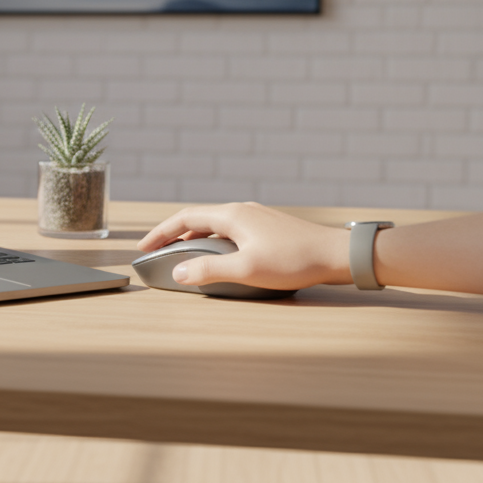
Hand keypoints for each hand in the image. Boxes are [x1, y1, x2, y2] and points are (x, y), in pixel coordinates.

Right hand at [136, 202, 351, 290]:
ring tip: (182, 254)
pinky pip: (231, 229)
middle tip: (157, 250)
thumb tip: (179, 272)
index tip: (144, 247)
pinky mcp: (269, 226)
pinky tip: (220, 255)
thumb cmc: (295, 261)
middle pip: (197, 218)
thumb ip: (209, 271)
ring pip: (215, 224)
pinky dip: (214, 240)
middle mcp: (242, 210)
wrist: (338, 254)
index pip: (184, 218)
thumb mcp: (246, 270)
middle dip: (174, 235)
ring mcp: (257, 216)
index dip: (160, 233)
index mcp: (232, 215)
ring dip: (194, 238)